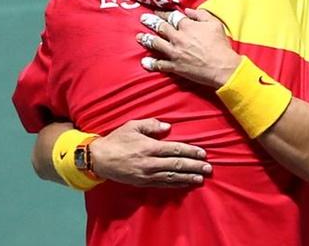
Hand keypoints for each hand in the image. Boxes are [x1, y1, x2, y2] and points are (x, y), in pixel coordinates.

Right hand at [90, 118, 211, 187]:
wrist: (100, 159)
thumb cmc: (117, 140)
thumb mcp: (132, 126)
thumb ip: (151, 125)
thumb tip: (168, 127)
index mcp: (150, 147)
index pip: (176, 149)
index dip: (191, 151)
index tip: (203, 153)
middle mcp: (151, 162)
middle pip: (177, 164)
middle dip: (194, 166)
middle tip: (208, 168)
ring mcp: (147, 174)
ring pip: (173, 176)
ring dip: (188, 177)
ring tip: (201, 178)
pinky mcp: (143, 182)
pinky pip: (163, 184)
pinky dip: (176, 184)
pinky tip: (185, 184)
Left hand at [137, 8, 240, 87]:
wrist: (222, 67)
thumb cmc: (220, 45)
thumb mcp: (215, 23)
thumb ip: (200, 14)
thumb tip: (188, 11)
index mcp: (187, 26)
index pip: (172, 16)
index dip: (164, 13)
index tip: (157, 11)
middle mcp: (178, 38)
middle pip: (160, 27)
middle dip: (151, 22)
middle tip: (143, 19)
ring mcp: (175, 52)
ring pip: (156, 44)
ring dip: (146, 39)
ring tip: (139, 37)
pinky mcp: (175, 66)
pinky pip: (160, 64)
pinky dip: (151, 63)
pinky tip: (144, 62)